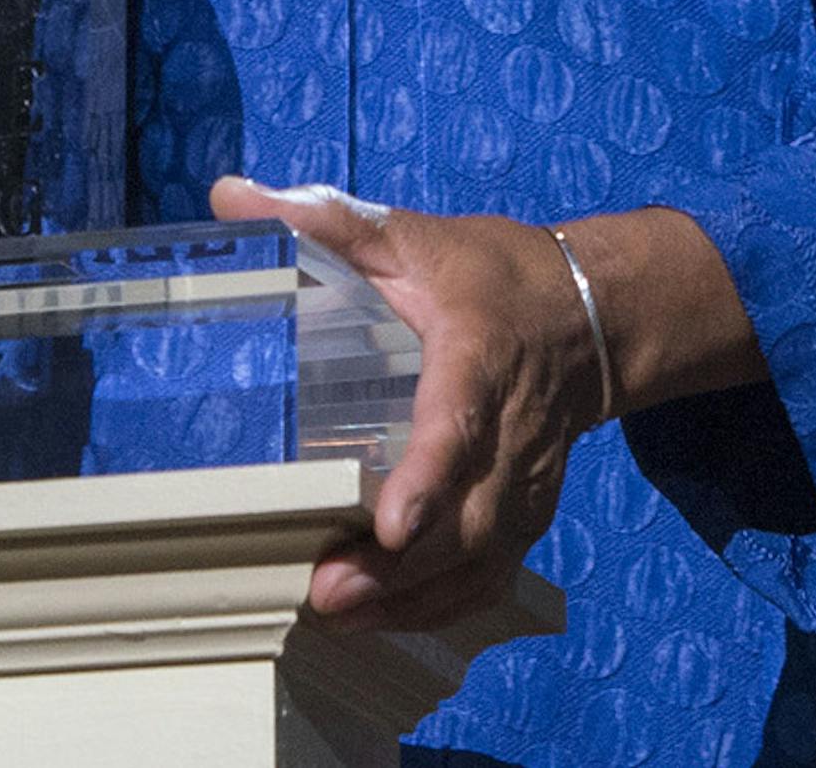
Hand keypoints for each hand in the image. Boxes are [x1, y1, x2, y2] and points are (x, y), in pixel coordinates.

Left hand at [212, 178, 602, 633]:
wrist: (586, 313)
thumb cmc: (485, 272)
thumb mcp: (408, 233)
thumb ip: (321, 219)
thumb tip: (228, 196)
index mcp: (481, 355)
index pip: (458, 425)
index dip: (429, 480)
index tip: (389, 526)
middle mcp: (512, 432)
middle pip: (466, 520)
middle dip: (400, 568)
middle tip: (326, 591)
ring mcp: (525, 483)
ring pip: (480, 561)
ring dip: (412, 599)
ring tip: (339, 615)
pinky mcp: (526, 514)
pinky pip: (489, 577)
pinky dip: (440, 608)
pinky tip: (381, 620)